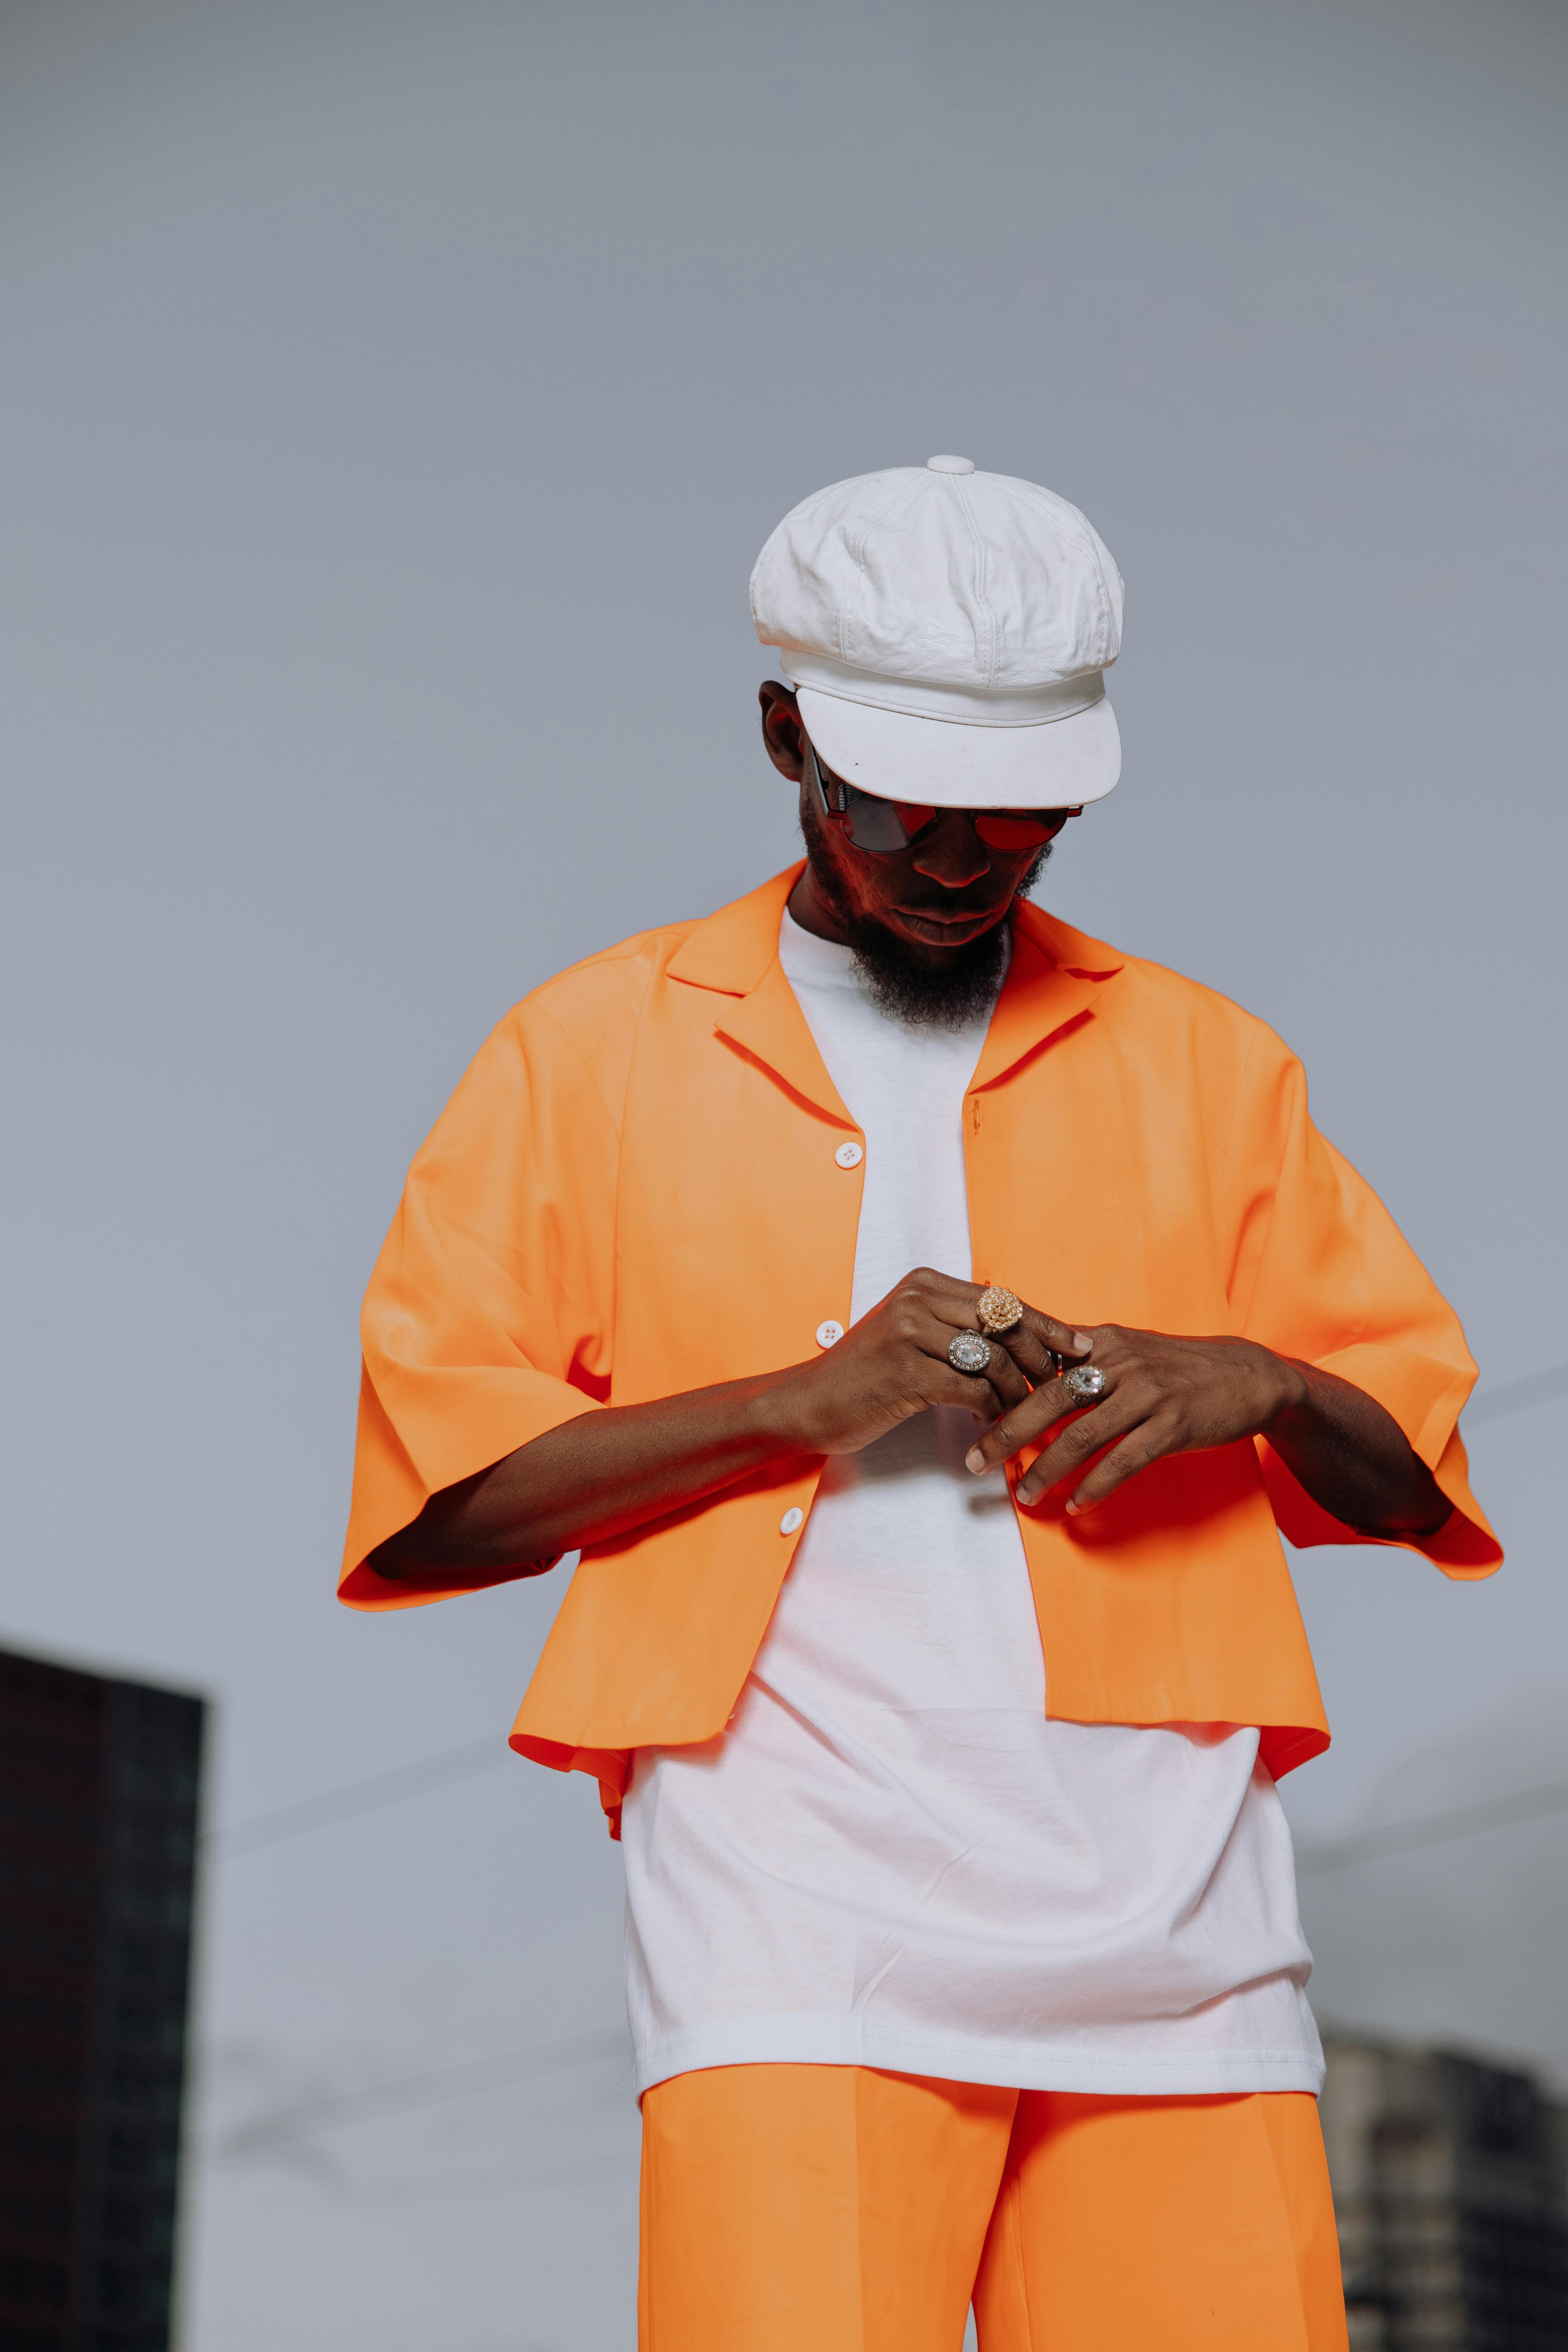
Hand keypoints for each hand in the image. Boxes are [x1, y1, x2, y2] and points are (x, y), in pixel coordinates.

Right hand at [770, 1269, 1092, 1457]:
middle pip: (1006, 1324)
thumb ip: (959, 1327)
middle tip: (1064, 1385)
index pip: (1004, 1300)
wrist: (808, 1403)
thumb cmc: (867, 1375)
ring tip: (1021, 1412)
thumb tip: (1025, 1340)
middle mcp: (918, 1298)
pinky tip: (990, 1424)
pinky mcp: (905, 1371)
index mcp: (926, 1283)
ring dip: (1017, 1391)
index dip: (1048, 1324)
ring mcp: (909, 1332)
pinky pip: (971, 1390)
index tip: (1082, 1345)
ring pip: (993, 1359)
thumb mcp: (913, 1335)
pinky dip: (990, 1411)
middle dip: (1043, 1358)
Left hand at [964, 1322, 1303, 1514]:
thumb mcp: (1129, 1348)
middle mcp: (1120, 1364)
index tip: (971, 1417)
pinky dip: (1096, 1486)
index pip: (1040, 1365)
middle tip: (975, 1460)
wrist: (1248, 1375)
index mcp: (1102, 1342)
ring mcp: (1148, 1395)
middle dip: (1007, 1432)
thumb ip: (1083, 1357)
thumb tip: (1030, 1366)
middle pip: (1050, 1400)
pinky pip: (1124, 1461)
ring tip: (1023, 1495)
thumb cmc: (1179, 1366)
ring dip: (1047, 1469)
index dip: (1003, 1392)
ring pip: (1083, 1435)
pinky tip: (1076, 1505)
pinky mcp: (1172, 1425)